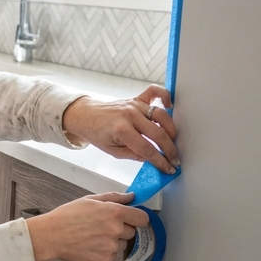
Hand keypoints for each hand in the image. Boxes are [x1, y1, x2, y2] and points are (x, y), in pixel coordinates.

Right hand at [25, 192, 148, 260]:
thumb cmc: (67, 216)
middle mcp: (116, 230)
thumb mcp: (90, 200)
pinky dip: (105, 253)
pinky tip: (91, 246)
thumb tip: (131, 197)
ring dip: (113, 242)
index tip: (132, 220)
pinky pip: (113, 256)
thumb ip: (114, 197)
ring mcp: (111, 246)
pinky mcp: (105, 260)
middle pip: (132, 232)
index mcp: (115, 212)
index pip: (143, 218)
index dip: (137, 219)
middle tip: (102, 227)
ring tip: (94, 237)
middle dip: (121, 230)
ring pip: (122, 245)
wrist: (51, 235)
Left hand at [62, 86, 179, 173]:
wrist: (86, 116)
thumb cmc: (97, 133)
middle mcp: (130, 115)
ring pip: (161, 115)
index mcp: (122, 129)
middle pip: (158, 133)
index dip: (160, 161)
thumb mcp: (113, 151)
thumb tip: (153, 159)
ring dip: (171, 130)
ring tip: (172, 142)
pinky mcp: (136, 98)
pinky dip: (165, 96)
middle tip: (175, 159)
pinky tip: (170, 106)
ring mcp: (134, 105)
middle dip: (169, 149)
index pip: (147, 149)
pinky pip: (154, 92)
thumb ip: (134, 155)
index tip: (169, 168)